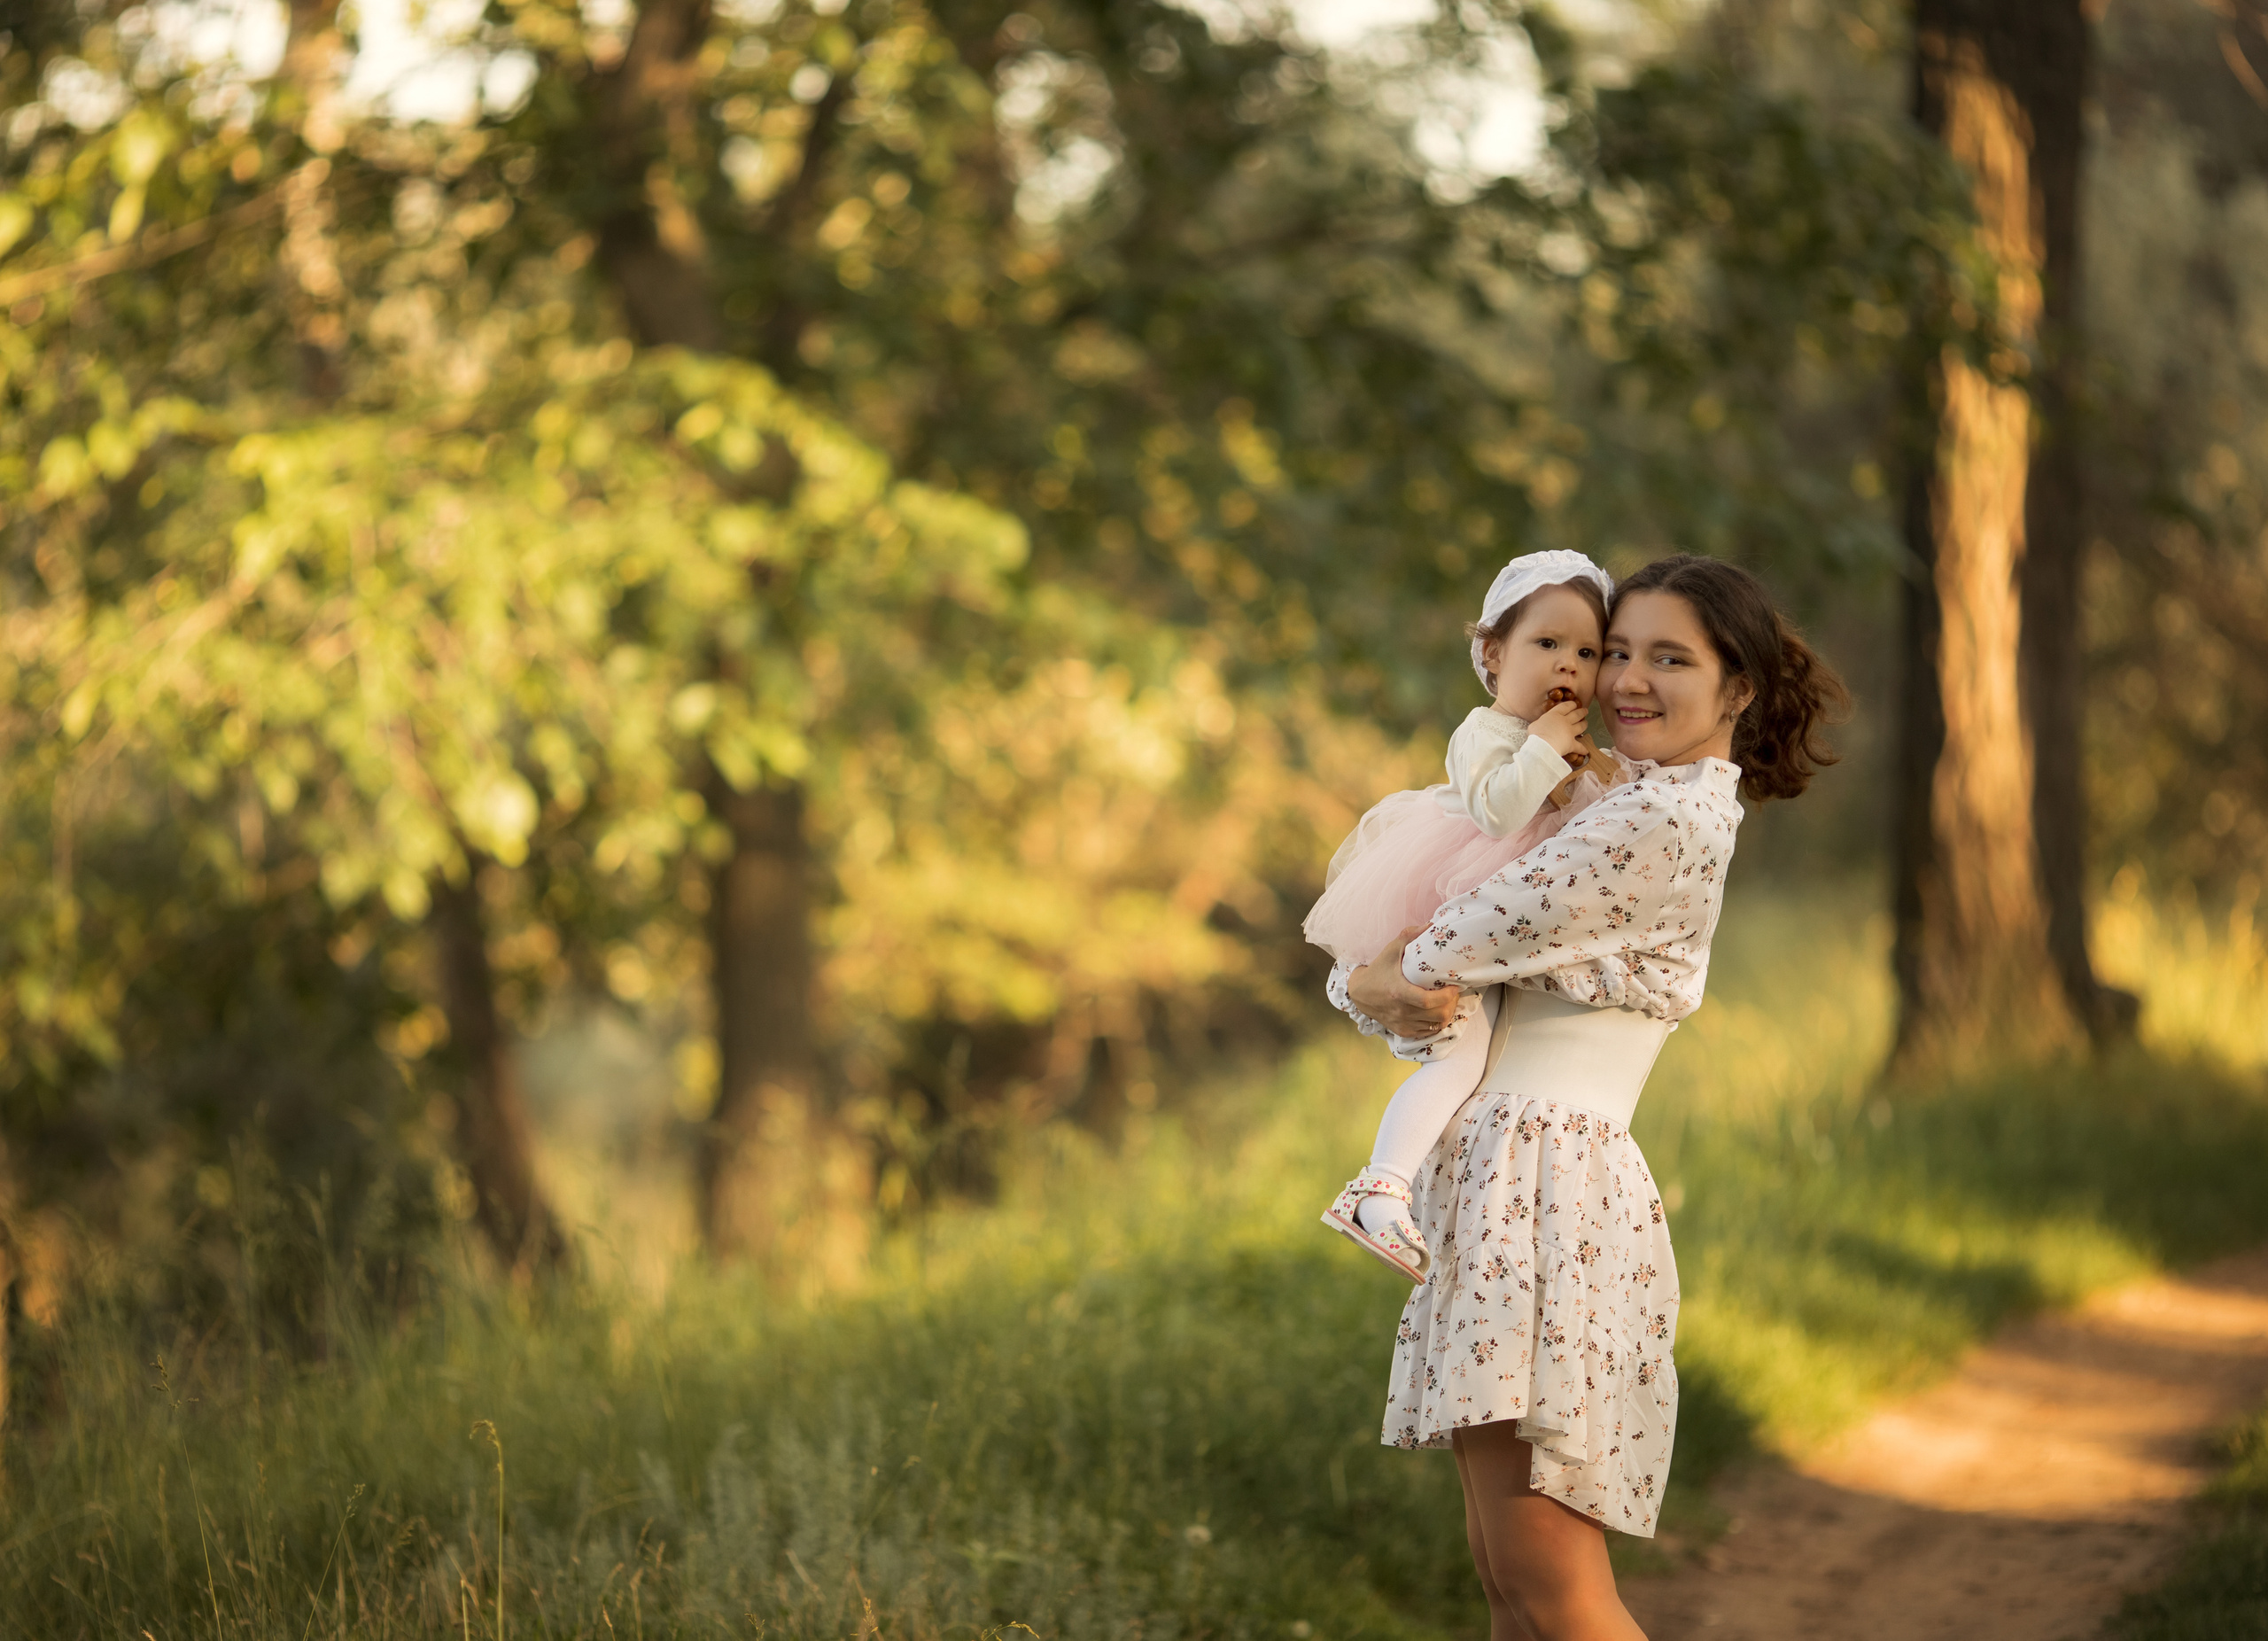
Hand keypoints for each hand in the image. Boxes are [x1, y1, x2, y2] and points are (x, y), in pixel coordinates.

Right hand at [1346, 923, 1460, 1037]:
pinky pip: (1428, 1032)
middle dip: (1452, 1004)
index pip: (1428, 1001)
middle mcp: (1401, 1011)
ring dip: (1446, 1013)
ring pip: (1436, 1025)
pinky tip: (1436, 1012)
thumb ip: (1410, 936)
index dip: (1447, 996)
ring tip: (1448, 1002)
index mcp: (1399, 993)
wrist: (1359, 994)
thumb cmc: (1378, 970)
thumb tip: (1431, 924)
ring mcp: (1403, 1024)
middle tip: (1454, 993)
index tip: (1455, 987)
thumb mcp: (1391, 951)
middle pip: (1437, 1015)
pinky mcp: (1403, 1031)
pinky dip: (1436, 1023)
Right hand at [1530, 696, 1588, 759]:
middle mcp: (1565, 722)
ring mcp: (1570, 732)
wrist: (1543, 746)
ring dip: (1584, 724)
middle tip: (1585, 711)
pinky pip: (1580, 747)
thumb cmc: (1536, 734)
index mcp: (1555, 715)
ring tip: (1586, 723)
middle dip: (1581, 712)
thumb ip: (1541, 722)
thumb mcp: (1534, 724)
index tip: (1574, 704)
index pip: (1565, 706)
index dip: (1571, 704)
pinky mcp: (1572, 744)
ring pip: (1581, 726)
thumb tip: (1541, 724)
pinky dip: (1583, 749)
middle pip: (1576, 715)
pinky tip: (1586, 751)